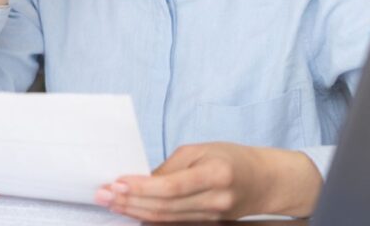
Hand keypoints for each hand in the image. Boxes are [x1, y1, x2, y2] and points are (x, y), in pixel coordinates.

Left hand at [94, 143, 321, 221]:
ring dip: (135, 212)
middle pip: (165, 207)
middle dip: (129, 202)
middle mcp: (216, 200)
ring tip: (111, 203)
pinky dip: (150, 219)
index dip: (141, 187)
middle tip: (103, 194)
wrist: (266, 181)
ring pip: (167, 220)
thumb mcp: (199, 151)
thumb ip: (170, 168)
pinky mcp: (209, 225)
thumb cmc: (231, 158)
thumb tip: (138, 181)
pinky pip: (174, 224)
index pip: (171, 186)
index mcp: (215, 174)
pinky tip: (131, 212)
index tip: (116, 182)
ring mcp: (214, 217)